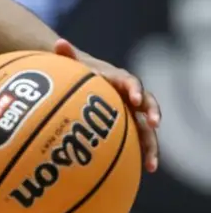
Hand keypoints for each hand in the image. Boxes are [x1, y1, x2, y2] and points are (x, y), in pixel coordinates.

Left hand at [54, 39, 160, 172]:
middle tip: (154, 123)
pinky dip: (143, 154)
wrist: (86, 81)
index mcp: (118, 80)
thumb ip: (67, 55)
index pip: (130, 82)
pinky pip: (140, 141)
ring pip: (147, 128)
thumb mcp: (73, 64)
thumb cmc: (79, 72)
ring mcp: (132, 113)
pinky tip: (145, 171)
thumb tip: (58, 41)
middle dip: (152, 113)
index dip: (134, 90)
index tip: (134, 100)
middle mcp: (130, 96)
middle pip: (147, 105)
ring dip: (152, 144)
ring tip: (151, 164)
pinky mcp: (130, 127)